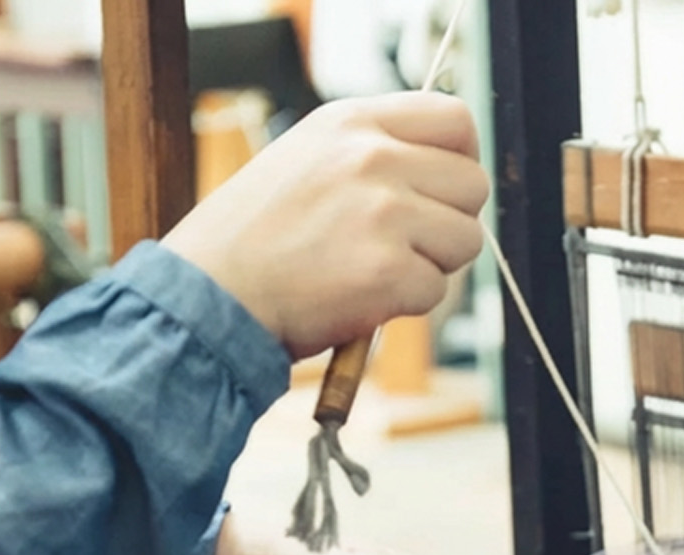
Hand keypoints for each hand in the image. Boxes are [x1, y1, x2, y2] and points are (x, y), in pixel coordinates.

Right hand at [164, 93, 487, 359]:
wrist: (211, 294)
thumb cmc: (255, 239)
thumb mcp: (307, 159)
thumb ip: (373, 152)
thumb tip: (442, 171)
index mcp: (352, 122)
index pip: (455, 120)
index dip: (461, 160)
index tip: (442, 190)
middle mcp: (372, 157)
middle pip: (473, 185)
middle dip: (450, 222)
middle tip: (405, 245)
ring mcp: (384, 213)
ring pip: (465, 240)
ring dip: (433, 266)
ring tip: (375, 270)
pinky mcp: (388, 270)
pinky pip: (436, 291)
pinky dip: (406, 305)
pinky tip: (360, 298)